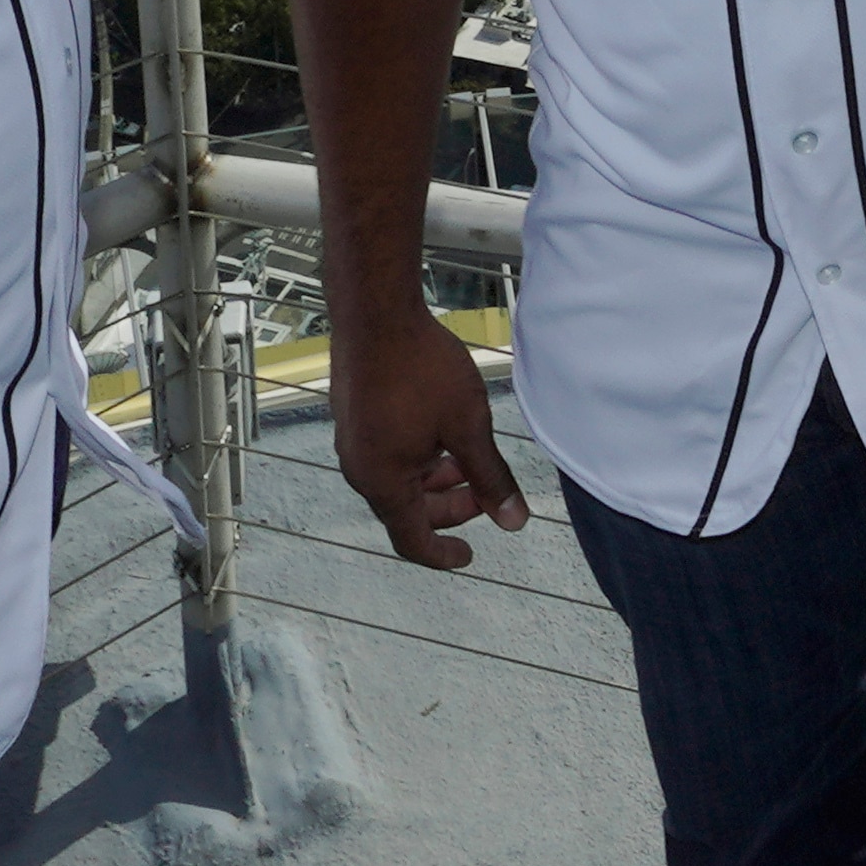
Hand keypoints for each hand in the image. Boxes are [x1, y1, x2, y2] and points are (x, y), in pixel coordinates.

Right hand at [330, 306, 529, 566]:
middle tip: (484, 493)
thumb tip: (513, 522)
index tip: (471, 554)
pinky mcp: (352, 415)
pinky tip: (440, 431)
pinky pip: (385, 454)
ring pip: (397, 480)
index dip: (444, 554)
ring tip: (467, 458)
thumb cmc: (422, 369)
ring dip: (434, 481)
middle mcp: (360, 468)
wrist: (375, 311)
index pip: (412, 541)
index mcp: (383, 482)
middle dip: (448, 509)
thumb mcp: (468, 427)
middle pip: (405, 511)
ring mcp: (352, 440)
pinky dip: (416, 458)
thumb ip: (490, 478)